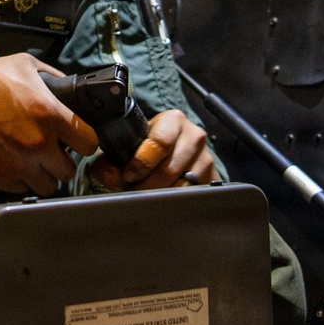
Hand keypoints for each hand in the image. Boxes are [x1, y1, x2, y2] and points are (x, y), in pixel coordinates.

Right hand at [0, 54, 98, 195]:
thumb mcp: (23, 64)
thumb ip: (51, 76)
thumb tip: (66, 87)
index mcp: (50, 116)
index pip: (89, 143)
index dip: (84, 142)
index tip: (76, 140)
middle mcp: (39, 145)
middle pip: (69, 171)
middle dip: (62, 161)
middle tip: (51, 152)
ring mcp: (19, 165)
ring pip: (47, 186)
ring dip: (43, 176)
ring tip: (33, 163)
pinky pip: (22, 189)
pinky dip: (21, 180)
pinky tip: (14, 165)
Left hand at [90, 109, 217, 190]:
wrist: (173, 150)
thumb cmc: (147, 148)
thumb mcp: (127, 147)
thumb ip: (110, 161)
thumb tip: (110, 177)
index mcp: (173, 120)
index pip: (159, 142)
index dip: (140, 163)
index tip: (128, 175)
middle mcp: (194, 136)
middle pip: (169, 170)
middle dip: (145, 185)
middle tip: (131, 191)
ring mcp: (206, 158)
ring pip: (181, 187)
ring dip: (159, 197)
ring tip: (144, 196)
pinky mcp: (213, 178)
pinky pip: (192, 197)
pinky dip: (174, 203)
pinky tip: (162, 202)